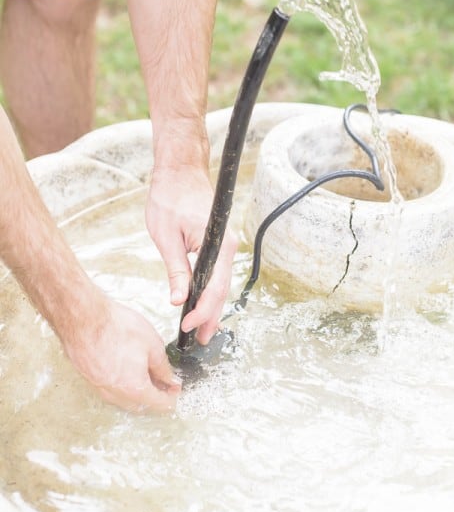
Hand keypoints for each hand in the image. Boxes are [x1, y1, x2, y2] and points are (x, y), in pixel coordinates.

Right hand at [62, 294, 180, 411]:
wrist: (84, 318)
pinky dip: (123, 385)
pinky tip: (128, 370)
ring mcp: (100, 387)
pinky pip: (111, 390)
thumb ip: (163, 367)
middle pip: (141, 406)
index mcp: (134, 388)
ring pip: (124, 399)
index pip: (159, 404)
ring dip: (138, 392)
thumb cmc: (116, 328)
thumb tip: (171, 380)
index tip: (176, 388)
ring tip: (148, 374)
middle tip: (165, 382)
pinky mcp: (90, 378)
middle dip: (155, 396)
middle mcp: (116, 394)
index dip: (171, 397)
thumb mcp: (152, 345)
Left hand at [146, 165, 237, 344]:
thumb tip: (178, 300)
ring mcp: (225, 245)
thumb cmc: (170, 197)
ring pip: (221, 283)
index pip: (213, 286)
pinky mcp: (219, 244)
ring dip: (212, 307)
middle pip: (222, 289)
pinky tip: (201, 305)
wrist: (180, 170)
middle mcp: (228, 246)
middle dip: (210, 316)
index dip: (202, 311)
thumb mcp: (166, 237)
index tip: (186, 326)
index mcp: (218, 243)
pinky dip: (210, 291)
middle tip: (200, 341)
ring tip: (201, 331)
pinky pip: (217, 273)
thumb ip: (175, 270)